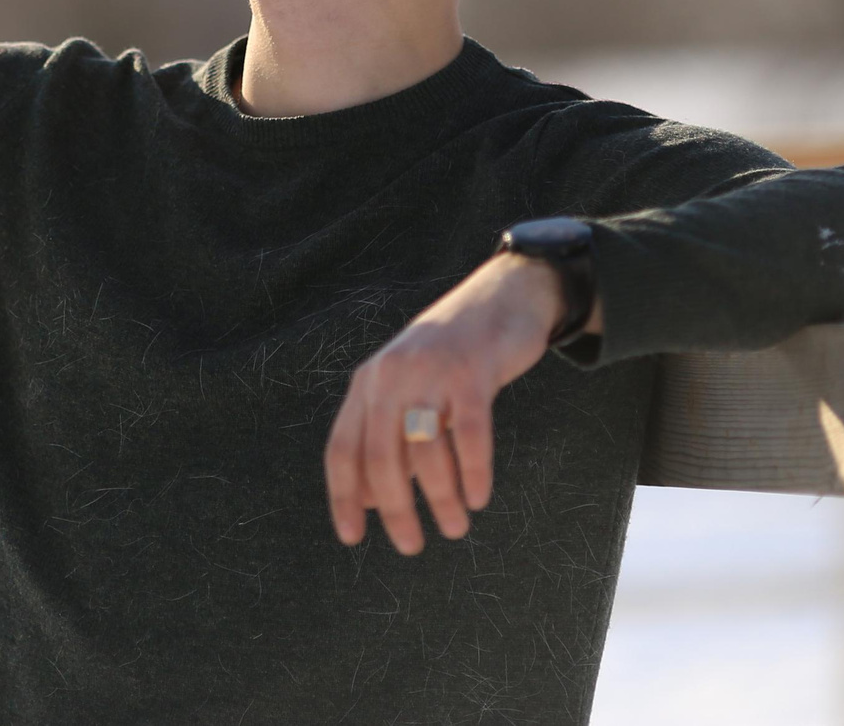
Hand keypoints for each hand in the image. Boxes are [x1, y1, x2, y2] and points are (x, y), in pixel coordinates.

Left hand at [322, 253, 602, 554]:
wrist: (501, 297)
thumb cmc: (452, 357)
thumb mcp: (408, 389)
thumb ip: (387, 437)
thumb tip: (369, 501)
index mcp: (368, 383)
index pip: (342, 448)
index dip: (343, 496)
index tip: (351, 537)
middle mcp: (391, 376)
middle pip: (380, 456)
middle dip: (395, 509)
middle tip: (410, 546)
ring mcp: (431, 372)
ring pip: (425, 451)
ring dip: (440, 499)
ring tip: (455, 527)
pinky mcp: (472, 372)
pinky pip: (470, 434)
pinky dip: (473, 472)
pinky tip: (479, 497)